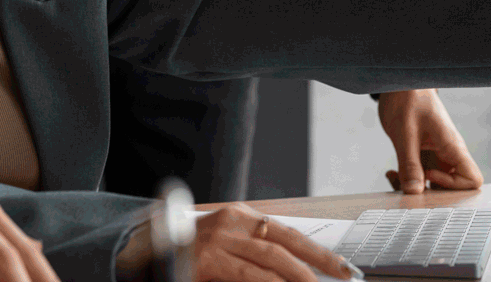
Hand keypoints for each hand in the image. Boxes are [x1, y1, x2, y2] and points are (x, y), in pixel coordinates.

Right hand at [193, 204, 360, 281]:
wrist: (146, 246)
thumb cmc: (193, 248)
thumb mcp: (227, 239)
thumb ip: (256, 249)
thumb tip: (298, 268)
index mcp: (239, 216)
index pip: (288, 233)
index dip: (318, 251)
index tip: (344, 266)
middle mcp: (229, 226)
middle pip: (282, 248)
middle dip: (316, 266)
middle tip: (342, 278)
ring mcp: (216, 246)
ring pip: (266, 266)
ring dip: (295, 279)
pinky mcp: (205, 266)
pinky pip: (245, 279)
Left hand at [376, 90, 482, 193]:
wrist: (400, 81)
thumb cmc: (407, 97)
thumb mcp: (405, 133)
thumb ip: (409, 164)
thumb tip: (414, 193)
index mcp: (451, 145)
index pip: (472, 179)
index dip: (453, 186)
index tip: (429, 176)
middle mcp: (447, 152)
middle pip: (453, 186)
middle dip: (430, 192)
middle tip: (407, 185)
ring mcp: (436, 154)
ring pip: (434, 184)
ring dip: (415, 187)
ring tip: (395, 178)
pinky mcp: (423, 154)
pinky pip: (421, 175)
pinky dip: (407, 178)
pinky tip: (392, 172)